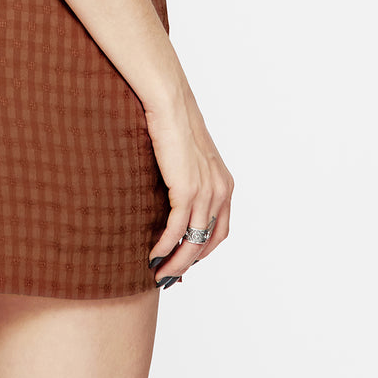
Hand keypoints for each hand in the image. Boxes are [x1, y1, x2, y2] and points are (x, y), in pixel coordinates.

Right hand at [144, 88, 233, 286]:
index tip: (185, 262)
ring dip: (176, 262)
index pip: (220, 229)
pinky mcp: (188, 189)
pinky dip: (165, 245)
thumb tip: (172, 198)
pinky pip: (178, 229)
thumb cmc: (171, 122)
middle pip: (209, 241)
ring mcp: (207, 191)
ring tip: (159, 274)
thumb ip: (185, 178)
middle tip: (169, 276)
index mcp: (224, 182)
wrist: (169, 101)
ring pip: (194, 241)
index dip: (203, 250)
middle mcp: (221, 189)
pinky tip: (153, 254)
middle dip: (189, 263)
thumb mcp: (186, 156)